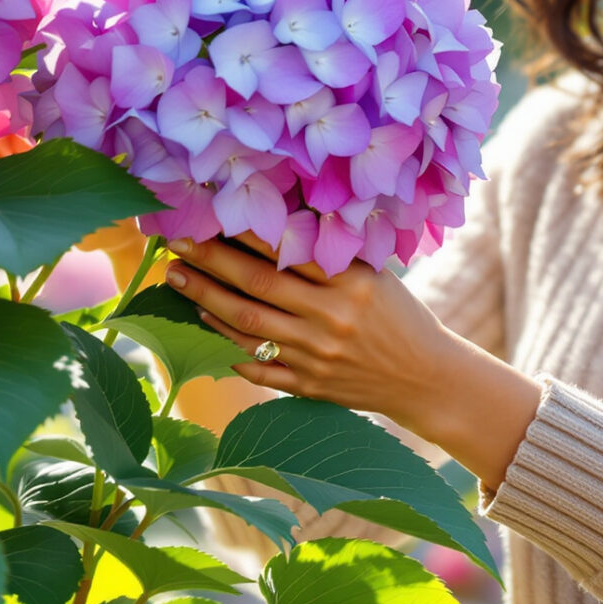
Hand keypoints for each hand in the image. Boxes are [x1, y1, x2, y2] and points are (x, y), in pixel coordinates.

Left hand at [159, 236, 540, 490]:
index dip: (242, 233)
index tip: (208, 217)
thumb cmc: (399, 316)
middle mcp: (331, 320)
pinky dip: (229, 348)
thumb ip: (331, 256)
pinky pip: (259, 368)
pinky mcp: (310, 387)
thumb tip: (277, 219)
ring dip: (205, 301)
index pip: (286, 251)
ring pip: (247, 327)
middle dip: (209, 263)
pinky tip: (205, 324)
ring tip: (177, 279)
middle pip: (255, 287)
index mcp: (352, 284)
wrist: (426, 378)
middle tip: (175, 244)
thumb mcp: (376, 276)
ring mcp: (317, 357)